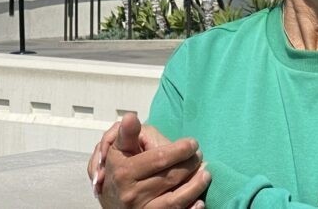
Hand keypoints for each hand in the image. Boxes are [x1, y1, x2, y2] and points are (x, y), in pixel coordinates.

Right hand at [87, 113, 208, 208]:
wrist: (111, 202)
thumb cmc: (118, 171)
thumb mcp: (117, 149)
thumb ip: (127, 133)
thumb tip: (131, 116)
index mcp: (125, 171)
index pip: (159, 158)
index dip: (179, 150)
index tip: (192, 143)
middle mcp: (132, 193)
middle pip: (169, 177)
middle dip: (189, 165)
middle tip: (199, 155)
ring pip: (175, 199)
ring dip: (195, 186)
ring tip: (206, 174)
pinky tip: (200, 201)